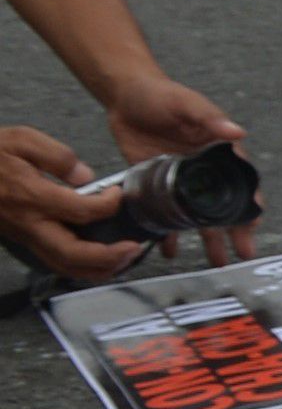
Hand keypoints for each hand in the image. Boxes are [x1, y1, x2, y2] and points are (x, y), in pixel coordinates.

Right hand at [0, 125, 140, 282]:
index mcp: (31, 196)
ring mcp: (24, 235)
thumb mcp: (20, 139)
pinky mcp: (22, 239)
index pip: (82, 211)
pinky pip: (54, 261)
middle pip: (73, 253)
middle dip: (109, 257)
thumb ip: (56, 155)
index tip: (119, 194)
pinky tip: (99, 259)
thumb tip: (85, 176)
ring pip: (63, 266)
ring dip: (97, 269)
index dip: (109, 205)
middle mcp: (28, 223)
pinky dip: (80, 267)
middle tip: (134, 249)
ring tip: (123, 260)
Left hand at [102, 75, 257, 264]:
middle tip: (242, 253)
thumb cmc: (160, 94)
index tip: (253, 224)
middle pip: (224, 207)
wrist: (124, 96)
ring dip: (207, 240)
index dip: (249, 205)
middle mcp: (203, 171)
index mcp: (218, 152)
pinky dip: (167, 232)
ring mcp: (180, 181)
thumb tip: (236, 132)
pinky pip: (165, 213)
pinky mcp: (156, 184)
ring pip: (198, 216)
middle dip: (235, 232)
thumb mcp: (186, 103)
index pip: (241, 183)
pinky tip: (168, 250)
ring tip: (214, 261)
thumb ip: (209, 118)